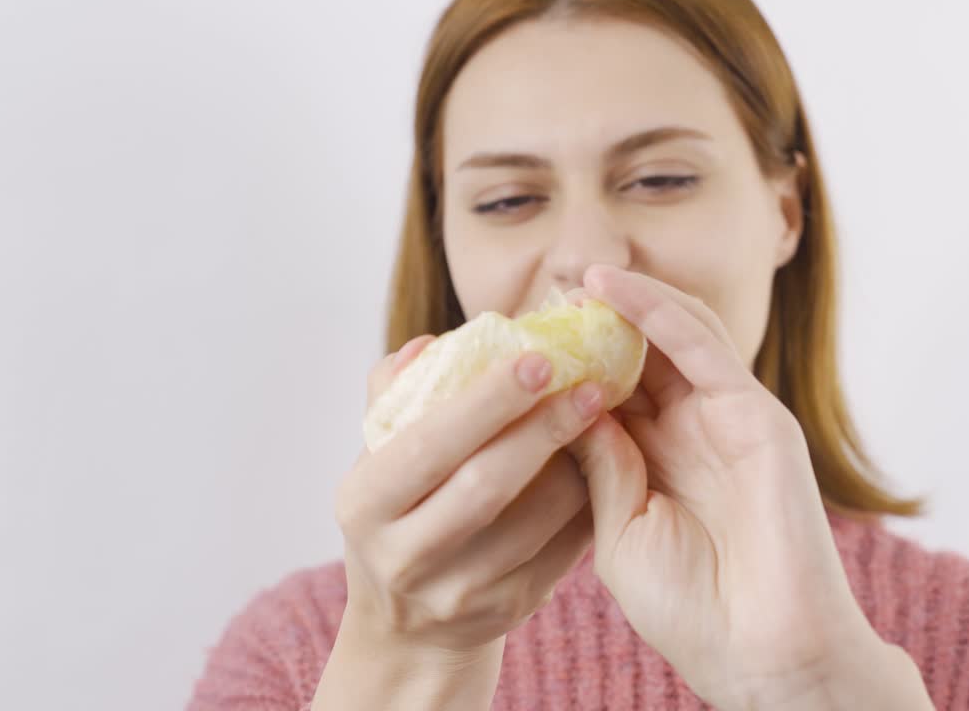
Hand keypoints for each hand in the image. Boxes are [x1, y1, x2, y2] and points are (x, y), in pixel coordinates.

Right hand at [334, 336, 602, 657]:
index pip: (426, 445)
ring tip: (601, 419)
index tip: (537, 359)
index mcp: (364, 504)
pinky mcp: (508, 608)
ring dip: (578, 464)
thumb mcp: (378, 459)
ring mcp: (458, 592)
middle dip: (543, 429)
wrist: (408, 624)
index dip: (485, 402)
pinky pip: (563, 549)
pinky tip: (604, 463)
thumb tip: (427, 345)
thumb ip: (395, 395)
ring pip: (536, 520)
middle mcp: (403, 556)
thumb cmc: (397, 511)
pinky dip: (588, 500)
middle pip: (485, 486)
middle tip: (590, 384)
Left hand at [567, 265, 930, 708]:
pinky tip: (615, 291)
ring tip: (572, 277)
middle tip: (544, 289)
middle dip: (595, 320)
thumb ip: (599, 469)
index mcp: (658, 463)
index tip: (518, 334)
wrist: (762, 656)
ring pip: (674, 336)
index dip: (569, 361)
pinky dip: (658, 313)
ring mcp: (727, 420)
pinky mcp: (757, 416)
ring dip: (625, 301)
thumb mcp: (620, 534)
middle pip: (641, 355)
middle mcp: (693, 433)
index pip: (609, 392)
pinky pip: (704, 348)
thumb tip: (565, 405)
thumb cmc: (692, 612)